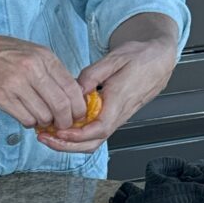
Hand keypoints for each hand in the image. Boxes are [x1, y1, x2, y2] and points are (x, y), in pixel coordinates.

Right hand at [0, 21, 87, 130]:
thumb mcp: (31, 52)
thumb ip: (50, 71)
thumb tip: (68, 94)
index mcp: (44, 57)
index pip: (72, 88)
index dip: (78, 107)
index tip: (77, 115)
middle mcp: (32, 69)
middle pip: (61, 106)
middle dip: (65, 121)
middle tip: (61, 125)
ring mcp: (16, 83)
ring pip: (43, 115)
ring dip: (44, 122)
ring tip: (39, 119)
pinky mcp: (1, 96)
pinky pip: (25, 119)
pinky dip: (29, 123)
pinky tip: (26, 116)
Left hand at [40, 13, 179, 153]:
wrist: (159, 58)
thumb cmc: (140, 57)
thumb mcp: (115, 58)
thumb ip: (93, 74)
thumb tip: (76, 88)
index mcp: (119, 100)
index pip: (100, 128)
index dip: (78, 135)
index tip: (60, 132)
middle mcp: (118, 114)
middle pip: (93, 142)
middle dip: (66, 145)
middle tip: (44, 138)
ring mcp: (116, 118)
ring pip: (93, 141)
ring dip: (69, 143)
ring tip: (47, 135)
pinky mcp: (112, 117)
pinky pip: (94, 133)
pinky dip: (76, 136)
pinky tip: (60, 128)